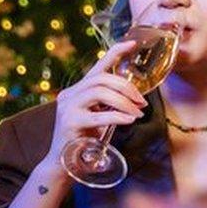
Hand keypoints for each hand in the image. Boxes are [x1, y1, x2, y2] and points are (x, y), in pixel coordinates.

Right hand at [44, 40, 147, 168]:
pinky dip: (118, 116)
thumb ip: (110, 103)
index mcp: (78, 90)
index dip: (115, 52)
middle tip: (142, 102)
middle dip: (127, 87)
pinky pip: (98, 115)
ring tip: (137, 113)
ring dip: (124, 102)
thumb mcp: (99, 115)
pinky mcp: (70, 123)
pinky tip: (129, 120)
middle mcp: (70, 95)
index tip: (133, 44)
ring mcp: (67, 108)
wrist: (64, 164)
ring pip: (100, 92)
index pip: (98, 66)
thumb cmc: (85, 138)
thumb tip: (137, 97)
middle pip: (102, 79)